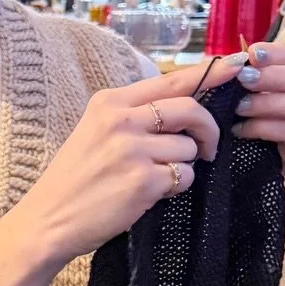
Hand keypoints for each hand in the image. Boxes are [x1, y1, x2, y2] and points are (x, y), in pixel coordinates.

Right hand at [0, 56, 243, 285]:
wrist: (48, 220)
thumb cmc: (75, 180)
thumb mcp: (95, 132)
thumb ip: (134, 116)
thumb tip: (187, 107)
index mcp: (109, 102)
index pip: (170, 81)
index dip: (209, 73)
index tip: (236, 65)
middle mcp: (120, 120)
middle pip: (190, 110)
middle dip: (209, 130)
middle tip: (208, 149)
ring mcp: (131, 150)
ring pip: (189, 149)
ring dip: (183, 166)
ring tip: (155, 179)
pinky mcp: (142, 181)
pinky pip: (183, 177)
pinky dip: (175, 187)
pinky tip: (150, 194)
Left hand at [229, 41, 284, 173]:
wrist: (250, 157)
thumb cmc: (249, 115)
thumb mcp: (245, 89)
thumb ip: (242, 72)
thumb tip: (237, 60)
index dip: (275, 53)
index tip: (251, 55)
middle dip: (272, 77)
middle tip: (242, 80)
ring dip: (269, 103)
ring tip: (240, 106)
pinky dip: (263, 128)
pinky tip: (241, 129)